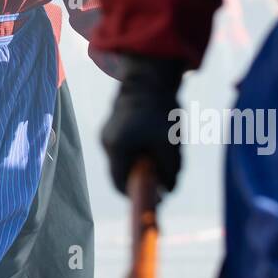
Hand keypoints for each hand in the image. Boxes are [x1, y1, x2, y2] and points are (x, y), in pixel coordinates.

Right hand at [100, 56, 185, 194]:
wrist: (148, 78)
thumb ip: (170, 172)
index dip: (137, 195)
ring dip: (143, 162)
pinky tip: (155, 138)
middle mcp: (107, 142)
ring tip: (163, 148)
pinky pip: (125, 147)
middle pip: (123, 172)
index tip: (155, 199)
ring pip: (125, 159)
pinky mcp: (112, 126)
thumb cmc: (160, 111)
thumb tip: (168, 191)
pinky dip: (139, 150)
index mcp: (117, 147)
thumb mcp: (170, 145)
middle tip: (165, 175)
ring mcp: (107, 133)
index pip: (121, 184)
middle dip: (144, 177)